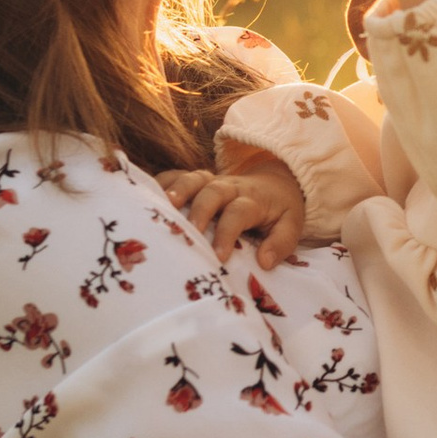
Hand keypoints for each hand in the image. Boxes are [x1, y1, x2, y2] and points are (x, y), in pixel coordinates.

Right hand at [157, 152, 306, 267]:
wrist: (276, 182)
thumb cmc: (279, 211)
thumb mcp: (292, 226)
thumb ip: (282, 243)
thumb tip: (264, 262)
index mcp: (253, 200)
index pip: (239, 212)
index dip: (228, 232)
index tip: (220, 256)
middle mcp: (231, 187)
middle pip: (213, 191)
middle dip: (200, 210)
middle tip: (190, 232)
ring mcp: (212, 181)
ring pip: (193, 178)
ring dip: (177, 190)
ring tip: (163, 207)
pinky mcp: (198, 180)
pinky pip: (177, 175)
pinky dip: (161, 183)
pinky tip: (144, 195)